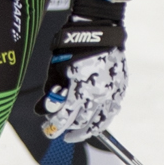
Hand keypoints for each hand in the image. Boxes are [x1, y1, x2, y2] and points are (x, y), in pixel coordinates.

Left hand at [37, 0, 127, 141]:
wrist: (98, 30)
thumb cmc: (72, 47)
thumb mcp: (55, 68)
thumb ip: (51, 90)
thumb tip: (43, 109)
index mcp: (78, 89)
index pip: (64, 118)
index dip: (55, 127)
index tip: (49, 130)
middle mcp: (96, 95)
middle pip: (82, 123)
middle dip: (70, 131)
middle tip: (63, 134)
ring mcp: (111, 92)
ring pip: (100, 121)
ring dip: (88, 130)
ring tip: (80, 133)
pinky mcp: (120, 88)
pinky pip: (112, 111)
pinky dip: (104, 120)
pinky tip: (97, 122)